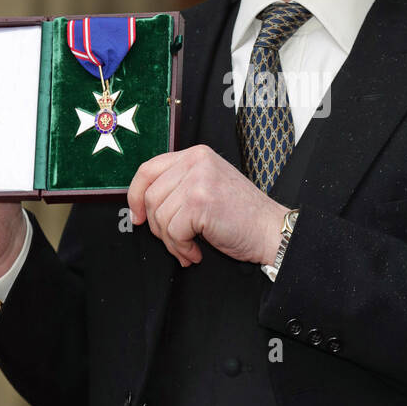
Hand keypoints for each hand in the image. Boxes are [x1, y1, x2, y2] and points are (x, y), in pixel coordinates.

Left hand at [126, 144, 287, 267]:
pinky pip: (173, 231)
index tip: (137, 215)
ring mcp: (198, 180)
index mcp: (196, 155)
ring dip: (172, 241)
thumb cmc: (243, 216)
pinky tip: (196, 250)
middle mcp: (196, 161)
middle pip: (150, 196)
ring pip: (159, 216)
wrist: (271, 230)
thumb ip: (180, 184)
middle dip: (157, 226)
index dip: (135, 195)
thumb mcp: (208, 186)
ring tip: (189, 247)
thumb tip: (142, 203)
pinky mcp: (199, 202)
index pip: (148, 169)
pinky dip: (181, 248)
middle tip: (175, 239)